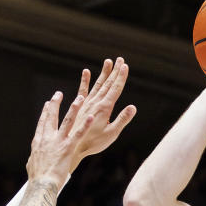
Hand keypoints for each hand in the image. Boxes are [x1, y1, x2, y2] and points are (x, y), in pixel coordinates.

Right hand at [26, 90, 94, 186]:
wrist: (42, 184)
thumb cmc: (37, 179)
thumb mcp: (31, 165)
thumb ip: (34, 159)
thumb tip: (32, 160)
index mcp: (38, 142)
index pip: (42, 123)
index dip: (45, 112)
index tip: (48, 103)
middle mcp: (47, 138)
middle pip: (52, 117)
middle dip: (55, 104)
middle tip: (59, 93)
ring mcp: (58, 142)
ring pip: (67, 121)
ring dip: (74, 108)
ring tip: (80, 98)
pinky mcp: (68, 148)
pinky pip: (78, 134)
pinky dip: (85, 125)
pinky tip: (91, 117)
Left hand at [69, 57, 136, 171]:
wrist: (73, 147)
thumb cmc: (94, 143)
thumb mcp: (112, 134)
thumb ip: (122, 120)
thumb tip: (133, 107)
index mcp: (104, 108)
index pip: (115, 89)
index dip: (121, 77)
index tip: (125, 65)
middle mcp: (95, 102)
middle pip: (107, 84)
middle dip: (115, 71)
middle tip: (120, 59)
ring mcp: (87, 103)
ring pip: (97, 85)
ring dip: (103, 73)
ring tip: (108, 61)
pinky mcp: (79, 107)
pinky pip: (82, 91)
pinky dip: (85, 81)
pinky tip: (86, 72)